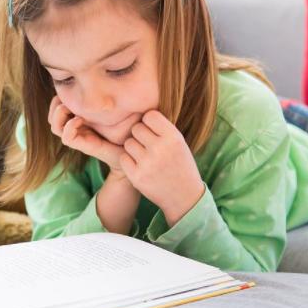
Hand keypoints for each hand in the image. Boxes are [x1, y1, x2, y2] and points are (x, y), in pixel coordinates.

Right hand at [48, 95, 126, 175]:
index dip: (57, 97)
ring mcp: (80, 137)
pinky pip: (66, 138)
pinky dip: (69, 127)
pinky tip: (80, 119)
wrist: (133, 148)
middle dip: (54, 105)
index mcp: (80, 116)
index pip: (57, 106)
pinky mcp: (85, 146)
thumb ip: (110, 91)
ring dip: (58, 115)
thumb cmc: (127, 125)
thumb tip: (106, 69)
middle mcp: (76, 127)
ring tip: (68, 107)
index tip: (68, 87)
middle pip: (52, 116)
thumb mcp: (117, 103)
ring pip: (55, 127)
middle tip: (64, 98)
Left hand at [119, 110, 205, 224]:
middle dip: (140, 135)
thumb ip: (161, 128)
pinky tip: (140, 166)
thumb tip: (139, 111)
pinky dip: (129, 161)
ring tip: (145, 156)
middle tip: (148, 144)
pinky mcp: (136, 177)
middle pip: (136, 128)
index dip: (149, 122)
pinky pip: (123, 158)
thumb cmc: (180, 164)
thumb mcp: (179, 143)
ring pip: (128, 143)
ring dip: (134, 148)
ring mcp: (147, 164)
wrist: (184, 197)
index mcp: (173, 138)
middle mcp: (161, 149)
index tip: (153, 130)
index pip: (150, 116)